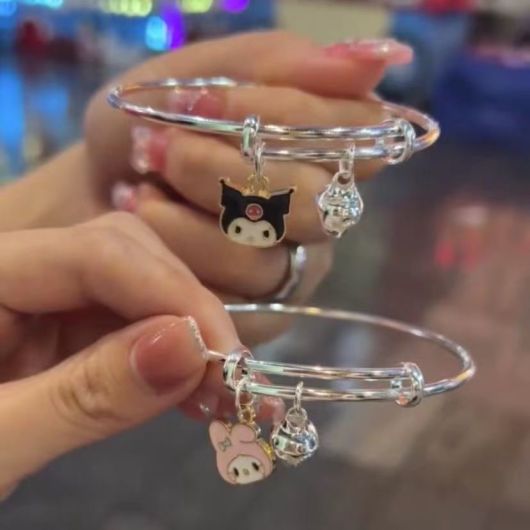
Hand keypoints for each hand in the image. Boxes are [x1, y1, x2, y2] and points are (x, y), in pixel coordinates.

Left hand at [0, 212, 273, 494]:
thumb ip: (83, 399)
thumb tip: (189, 347)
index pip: (95, 253)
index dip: (172, 294)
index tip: (227, 357)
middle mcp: (14, 273)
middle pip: (123, 254)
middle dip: (186, 309)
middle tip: (232, 376)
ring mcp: (39, 302)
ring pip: (135, 288)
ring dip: (187, 336)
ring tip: (224, 391)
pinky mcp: (59, 334)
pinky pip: (127, 326)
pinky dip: (167, 357)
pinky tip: (192, 388)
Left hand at [84, 31, 411, 303]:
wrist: (100, 187)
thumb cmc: (154, 128)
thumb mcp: (194, 75)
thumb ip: (277, 65)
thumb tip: (384, 57)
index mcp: (324, 146)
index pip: (345, 130)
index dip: (272, 114)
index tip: (196, 98)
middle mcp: (322, 210)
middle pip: (310, 202)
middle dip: (221, 174)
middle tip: (157, 149)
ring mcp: (294, 267)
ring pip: (267, 258)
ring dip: (190, 225)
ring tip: (139, 194)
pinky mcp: (262, 313)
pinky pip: (233, 301)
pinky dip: (177, 262)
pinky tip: (143, 232)